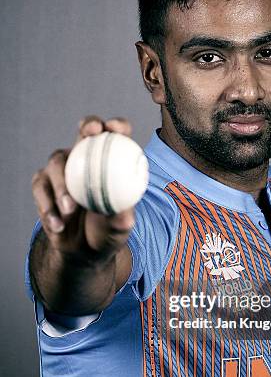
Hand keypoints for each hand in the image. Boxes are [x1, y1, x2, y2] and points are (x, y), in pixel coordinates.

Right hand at [31, 116, 134, 263]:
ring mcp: (62, 169)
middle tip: (90, 134)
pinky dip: (49, 207)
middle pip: (85, 131)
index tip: (114, 130)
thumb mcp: (119, 228)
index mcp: (111, 163)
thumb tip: (123, 211)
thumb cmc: (107, 233)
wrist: (84, 251)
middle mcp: (86, 159)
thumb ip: (121, 216)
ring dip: (62, 185)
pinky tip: (58, 224)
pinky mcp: (43, 185)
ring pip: (57, 162)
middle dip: (88, 125)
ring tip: (70, 209)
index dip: (117, 126)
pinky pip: (41, 188)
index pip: (116, 136)